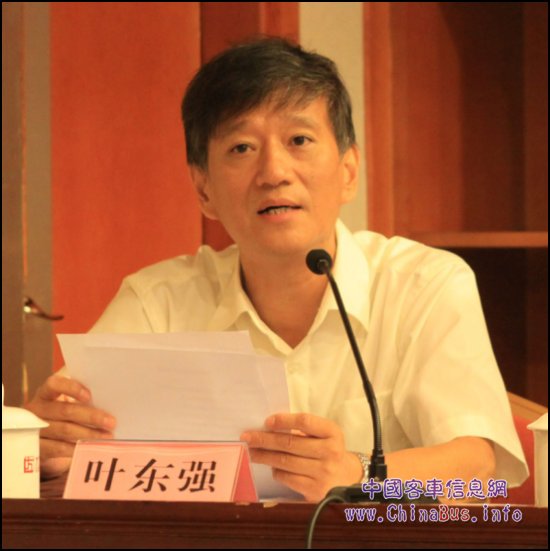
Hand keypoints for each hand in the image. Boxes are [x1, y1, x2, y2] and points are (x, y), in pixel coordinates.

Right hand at [25, 374, 115, 476]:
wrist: (42, 436)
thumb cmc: (63, 411)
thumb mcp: (68, 399)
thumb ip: (83, 394)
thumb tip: (110, 394)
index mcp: (46, 392)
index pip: (55, 384)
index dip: (71, 388)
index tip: (89, 395)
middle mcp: (37, 409)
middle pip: (65, 411)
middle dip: (91, 417)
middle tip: (111, 422)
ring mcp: (35, 429)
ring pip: (64, 430)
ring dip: (88, 434)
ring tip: (107, 436)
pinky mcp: (37, 447)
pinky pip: (58, 448)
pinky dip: (76, 448)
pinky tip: (90, 448)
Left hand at [240, 412, 361, 500]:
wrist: (348, 477)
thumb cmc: (329, 450)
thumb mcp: (325, 434)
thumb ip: (304, 429)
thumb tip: (270, 427)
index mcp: (332, 432)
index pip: (305, 421)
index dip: (284, 420)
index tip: (267, 421)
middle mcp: (330, 451)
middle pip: (290, 442)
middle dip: (264, 439)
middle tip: (247, 437)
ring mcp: (323, 472)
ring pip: (285, 461)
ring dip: (264, 455)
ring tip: (252, 451)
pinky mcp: (315, 490)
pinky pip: (287, 478)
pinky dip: (276, 471)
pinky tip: (271, 466)